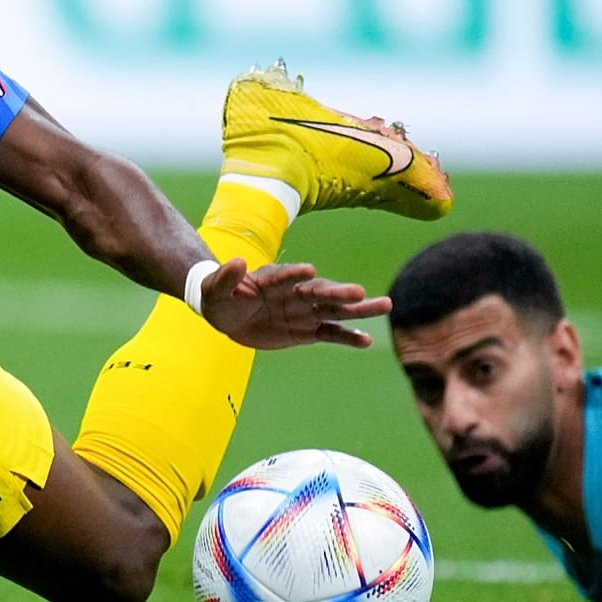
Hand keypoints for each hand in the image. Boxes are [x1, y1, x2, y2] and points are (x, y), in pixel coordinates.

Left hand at [195, 259, 391, 349]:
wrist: (228, 314)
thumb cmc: (221, 296)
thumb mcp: (216, 288)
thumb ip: (226, 277)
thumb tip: (237, 261)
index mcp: (273, 279)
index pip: (286, 276)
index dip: (295, 274)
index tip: (309, 270)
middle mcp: (295, 292)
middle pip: (319, 292)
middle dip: (337, 292)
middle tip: (360, 292)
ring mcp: (304, 311)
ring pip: (334, 310)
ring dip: (358, 310)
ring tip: (385, 305)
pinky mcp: (307, 330)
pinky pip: (331, 334)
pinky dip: (348, 337)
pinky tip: (367, 340)